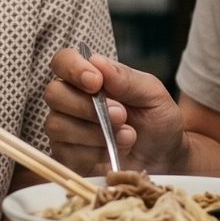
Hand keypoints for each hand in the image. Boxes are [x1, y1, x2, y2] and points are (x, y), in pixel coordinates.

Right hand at [43, 48, 183, 173]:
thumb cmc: (157, 120)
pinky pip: (65, 152)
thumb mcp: (153, 95)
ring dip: (93, 132)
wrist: (166, 159)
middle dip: (86, 106)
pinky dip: (94, 152)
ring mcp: (66, 129)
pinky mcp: (67, 157)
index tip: (96, 82)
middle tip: (121, 115)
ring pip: (57, 124)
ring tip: (127, 136)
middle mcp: (71, 100)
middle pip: (54, 93)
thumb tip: (97, 62)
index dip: (73, 68)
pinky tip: (113, 152)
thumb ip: (126, 78)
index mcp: (89, 77)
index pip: (63, 61)